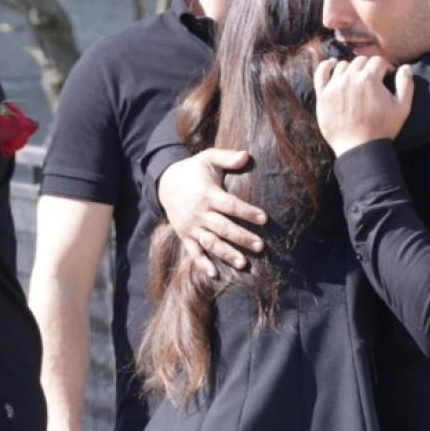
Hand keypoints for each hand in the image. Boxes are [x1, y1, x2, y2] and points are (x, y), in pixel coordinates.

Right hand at [158, 147, 267, 281]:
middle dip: (242, 238)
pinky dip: (203, 264)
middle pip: (223, 228)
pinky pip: (194, 253)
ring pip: (211, 243)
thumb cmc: (193, 171)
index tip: (264, 219)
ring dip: (227, 254)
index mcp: (208, 194)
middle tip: (261, 246)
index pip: (230, 205)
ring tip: (244, 264)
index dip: (247, 212)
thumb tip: (247, 155)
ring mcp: (192, 227)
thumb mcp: (208, 158)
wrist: (165, 183)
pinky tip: (215, 275)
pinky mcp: (185, 236)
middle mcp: (199, 213)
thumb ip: (227, 157)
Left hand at [314, 56, 414, 156]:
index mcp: (370, 78)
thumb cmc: (382, 129)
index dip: (385, 67)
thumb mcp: (402, 108)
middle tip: (373, 79)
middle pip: (360, 61)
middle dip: (369, 67)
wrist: (360, 148)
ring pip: (343, 66)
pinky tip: (333, 65)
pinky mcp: (323, 95)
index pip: (378, 61)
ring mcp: (334, 86)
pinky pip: (321, 73)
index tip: (387, 75)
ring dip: (352, 69)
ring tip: (356, 79)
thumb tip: (406, 67)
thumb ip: (405, 84)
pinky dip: (326, 66)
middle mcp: (350, 78)